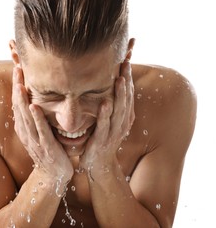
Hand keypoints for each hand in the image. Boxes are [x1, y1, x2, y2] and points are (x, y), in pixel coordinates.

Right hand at [12, 65, 73, 183]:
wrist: (54, 175)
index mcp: (25, 128)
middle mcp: (26, 132)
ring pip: (26, 117)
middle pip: (19, 106)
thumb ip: (37, 118)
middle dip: (17, 87)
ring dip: (22, 100)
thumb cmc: (49, 151)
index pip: (18, 103)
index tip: (17, 68)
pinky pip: (40, 130)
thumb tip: (36, 99)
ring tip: (19, 83)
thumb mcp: (40, 132)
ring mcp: (35, 140)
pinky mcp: (46, 147)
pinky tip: (34, 106)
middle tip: (16, 68)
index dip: (17, 86)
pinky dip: (36, 118)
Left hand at [79, 61, 134, 178]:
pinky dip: (105, 115)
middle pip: (126, 100)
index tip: (126, 62)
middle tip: (126, 63)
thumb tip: (108, 89)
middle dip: (126, 82)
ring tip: (120, 79)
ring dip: (120, 95)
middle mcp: (121, 124)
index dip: (128, 79)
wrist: (99, 166)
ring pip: (119, 111)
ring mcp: (112, 133)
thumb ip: (111, 108)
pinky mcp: (101, 141)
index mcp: (124, 119)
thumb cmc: (102, 141)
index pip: (128, 96)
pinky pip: (104, 126)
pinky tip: (105, 103)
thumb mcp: (109, 123)